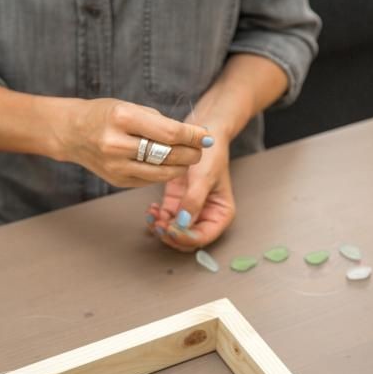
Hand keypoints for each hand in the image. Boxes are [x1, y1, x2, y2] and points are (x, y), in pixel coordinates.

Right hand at [53, 98, 212, 186]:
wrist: (71, 132)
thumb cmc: (105, 115)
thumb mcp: (129, 107)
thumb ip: (160, 122)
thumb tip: (194, 136)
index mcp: (122, 118)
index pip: (169, 132)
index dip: (193, 136)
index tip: (206, 135)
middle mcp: (117, 144)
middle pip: (169, 155)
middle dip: (191, 152)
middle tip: (201, 148)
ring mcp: (116, 166)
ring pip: (163, 172)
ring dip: (182, 166)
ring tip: (189, 157)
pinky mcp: (118, 180)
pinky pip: (151, 179)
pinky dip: (165, 173)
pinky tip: (170, 165)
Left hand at [145, 137, 235, 251]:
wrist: (200, 134)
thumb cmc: (210, 154)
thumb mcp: (204, 177)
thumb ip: (194, 201)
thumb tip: (183, 224)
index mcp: (220, 214)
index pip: (203, 237)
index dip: (186, 237)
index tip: (171, 229)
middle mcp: (206, 216)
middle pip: (187, 239)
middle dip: (171, 235)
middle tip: (158, 225)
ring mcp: (190, 211)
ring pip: (174, 231)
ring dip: (161, 228)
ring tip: (152, 216)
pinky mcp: (176, 203)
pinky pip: (165, 219)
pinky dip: (157, 218)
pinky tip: (151, 209)